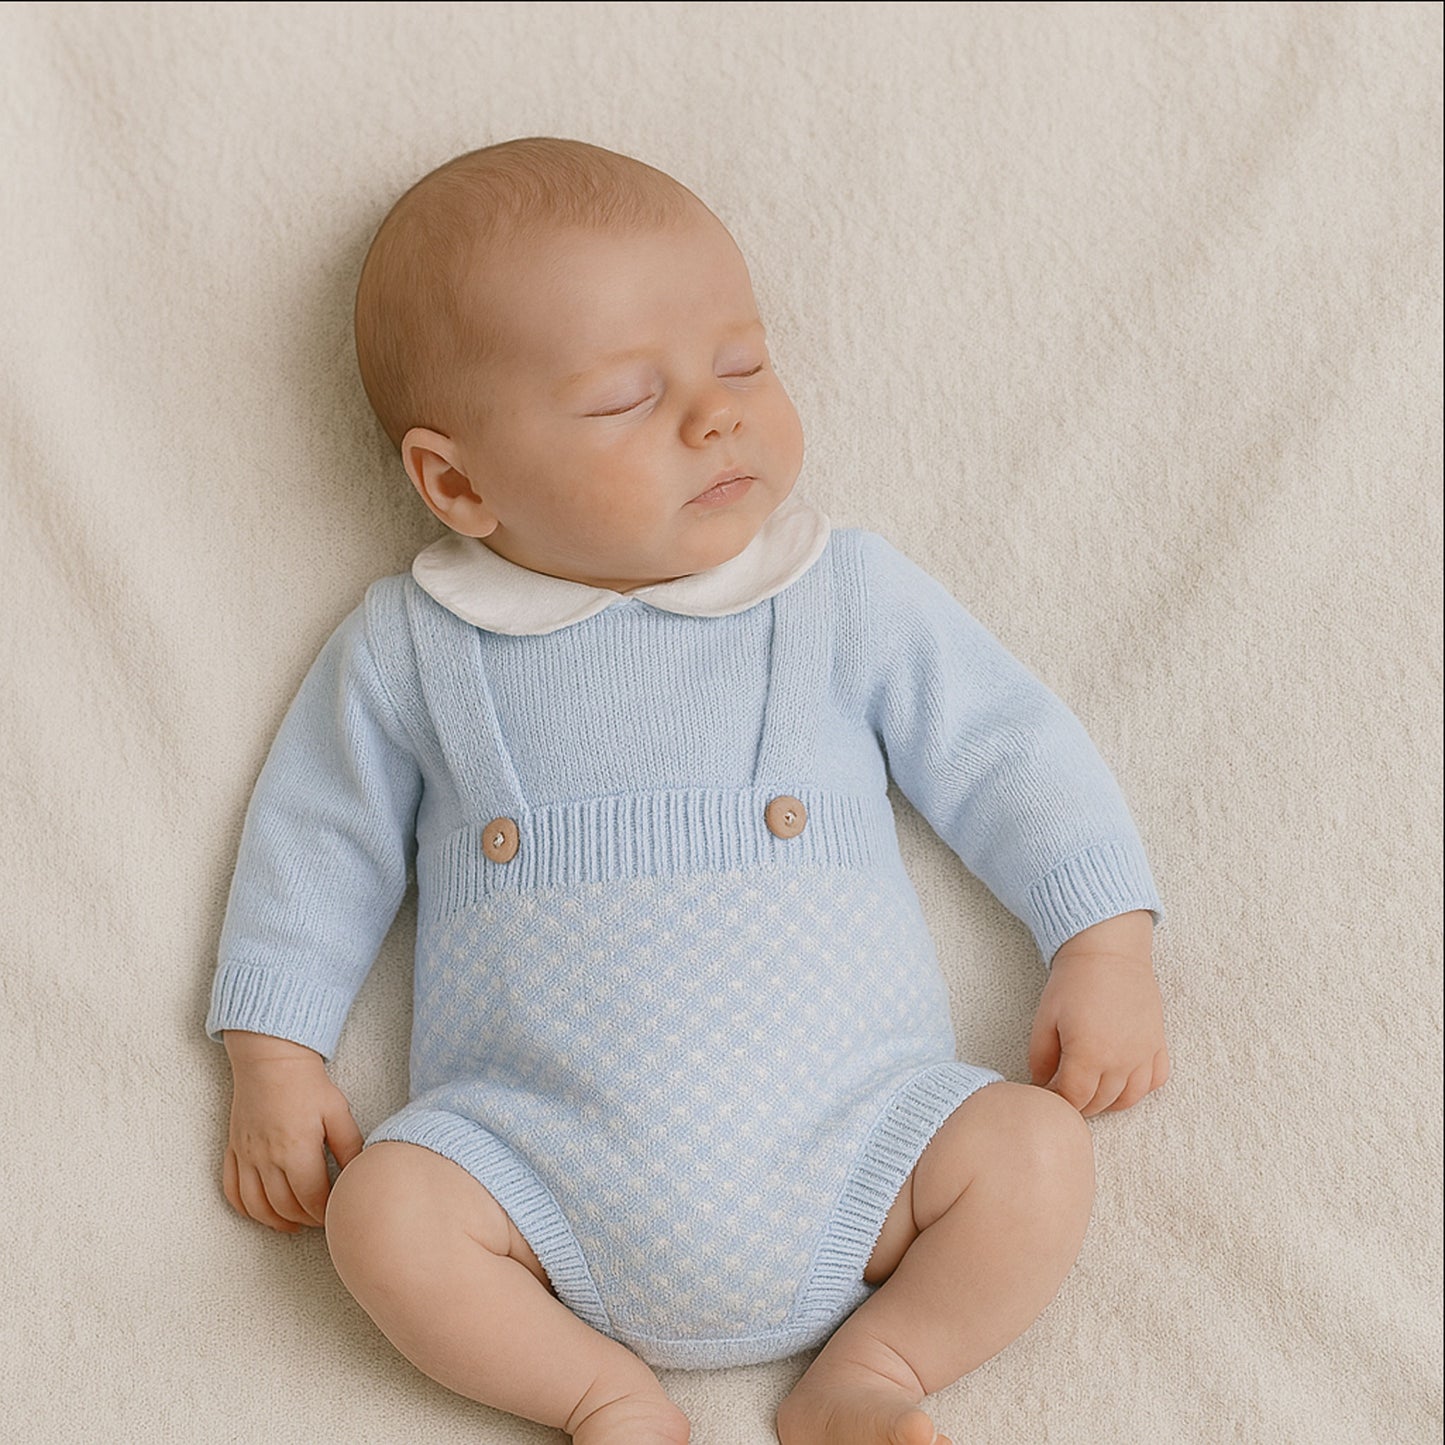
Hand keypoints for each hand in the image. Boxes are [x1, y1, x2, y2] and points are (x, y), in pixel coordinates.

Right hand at [222, 1031, 363, 1232]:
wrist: (271, 1059)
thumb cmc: (308, 1084)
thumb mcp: (338, 1112)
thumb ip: (349, 1146)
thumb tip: (360, 1172)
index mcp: (296, 1151)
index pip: (311, 1199)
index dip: (325, 1212)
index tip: (336, 1213)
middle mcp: (267, 1159)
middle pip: (285, 1207)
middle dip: (305, 1219)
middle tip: (321, 1218)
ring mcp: (246, 1157)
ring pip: (257, 1206)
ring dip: (276, 1221)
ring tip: (296, 1223)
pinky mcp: (233, 1150)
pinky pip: (232, 1191)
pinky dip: (246, 1209)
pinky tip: (263, 1212)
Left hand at [1028, 911, 1169, 1116]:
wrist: (1109, 952)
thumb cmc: (1074, 981)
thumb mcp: (1045, 1018)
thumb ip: (1040, 1057)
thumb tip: (1040, 1084)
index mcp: (1089, 1055)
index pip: (1073, 1099)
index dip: (1057, 1101)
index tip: (1047, 1093)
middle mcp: (1120, 1061)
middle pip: (1099, 1103)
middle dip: (1078, 1103)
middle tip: (1065, 1091)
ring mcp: (1143, 1055)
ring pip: (1128, 1100)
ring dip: (1107, 1102)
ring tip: (1090, 1090)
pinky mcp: (1158, 1045)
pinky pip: (1154, 1082)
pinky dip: (1138, 1089)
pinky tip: (1121, 1079)